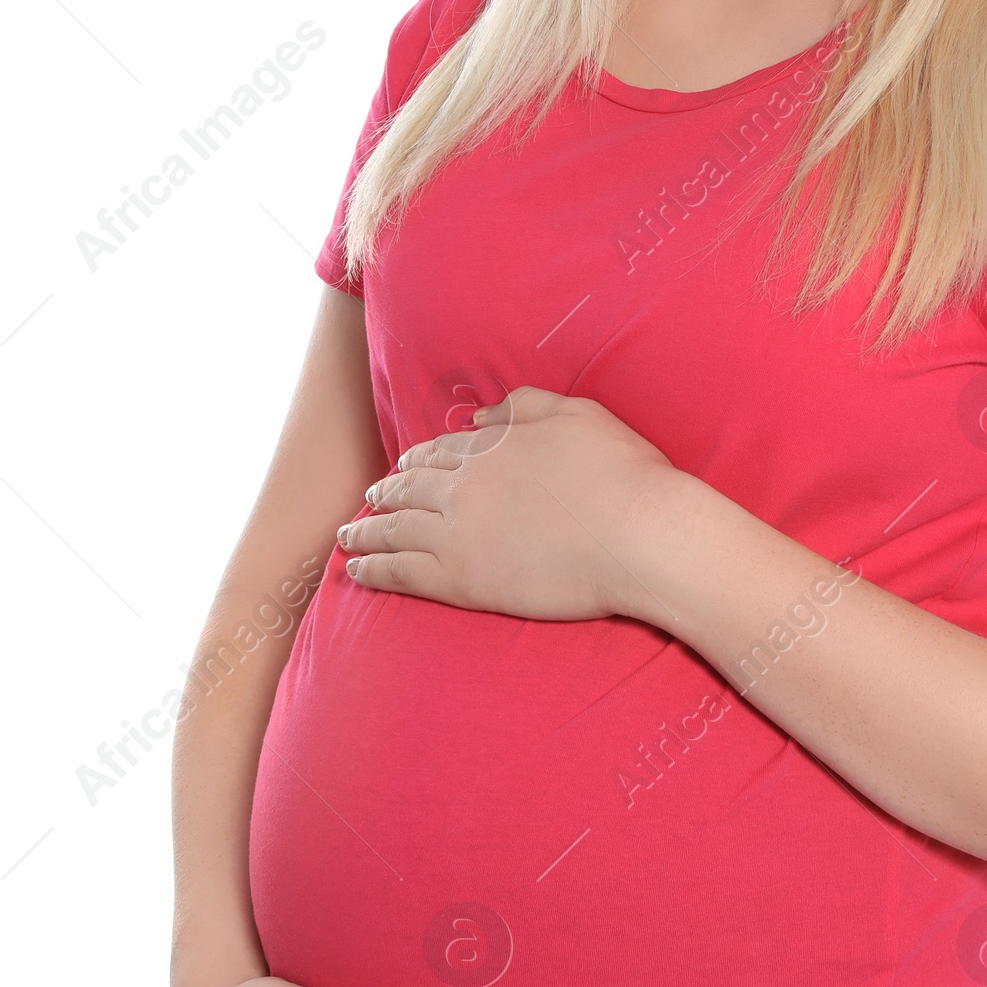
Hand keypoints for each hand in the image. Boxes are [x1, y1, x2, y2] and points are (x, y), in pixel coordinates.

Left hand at [340, 387, 680, 623]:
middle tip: (369, 500)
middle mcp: (465, 486)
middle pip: (409, 488)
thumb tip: (482, 418)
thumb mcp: (578, 414)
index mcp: (492, 447)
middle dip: (384, 493)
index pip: (441, 452)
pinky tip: (356, 570)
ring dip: (365, 531)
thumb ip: (526, 406)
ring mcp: (457, 534)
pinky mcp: (461, 580)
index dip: (417, 460)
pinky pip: (400, 572)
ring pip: (394, 529)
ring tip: (347, 536)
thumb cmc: (623, 474)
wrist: (638, 535)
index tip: (403, 467)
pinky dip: (373, 568)